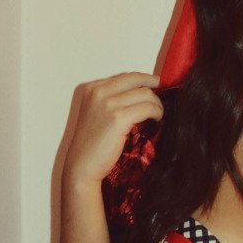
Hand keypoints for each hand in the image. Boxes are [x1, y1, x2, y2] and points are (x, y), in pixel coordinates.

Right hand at [64, 71, 162, 186]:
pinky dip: (157, 113)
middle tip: (161, 95)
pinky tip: (157, 119)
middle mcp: (98, 92)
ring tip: (158, 113)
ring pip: (145, 94)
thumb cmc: (90, 145)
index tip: (154, 82)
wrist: (82, 165)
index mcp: (91, 89)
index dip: (143, 78)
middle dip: (152, 87)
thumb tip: (139, 94)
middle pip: (135, 81)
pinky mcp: (119, 118)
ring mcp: (108, 104)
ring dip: (156, 104)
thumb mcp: (95, 113)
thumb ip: (110, 100)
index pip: (124, 77)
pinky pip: (147, 108)